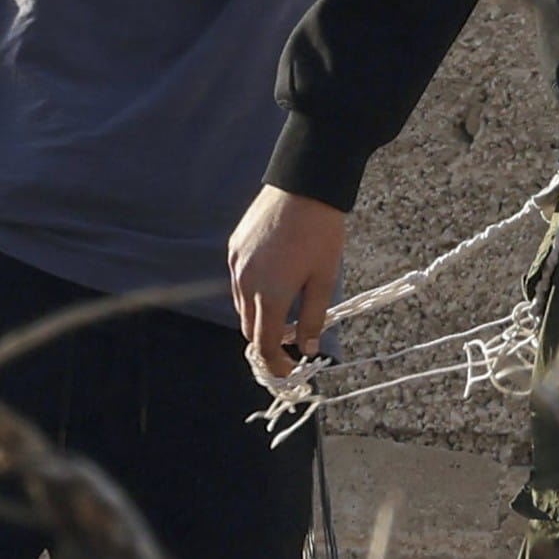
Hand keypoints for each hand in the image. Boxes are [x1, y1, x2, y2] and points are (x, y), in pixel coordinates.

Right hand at [227, 186, 345, 379]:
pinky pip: (238, 281)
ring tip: (284, 316)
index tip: (290, 371)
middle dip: (267, 344)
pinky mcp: (234, 248)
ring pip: (241, 306)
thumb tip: (306, 348)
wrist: (304, 187)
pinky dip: (252, 293)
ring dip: (259, 318)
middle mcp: (245, 283)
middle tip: (288, 347)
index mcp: (269, 296)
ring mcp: (236, 265)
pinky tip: (273, 285)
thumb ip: (313, 318)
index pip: (265, 345)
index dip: (276, 364)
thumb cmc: (320, 234)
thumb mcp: (324, 280)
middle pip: (249, 330)